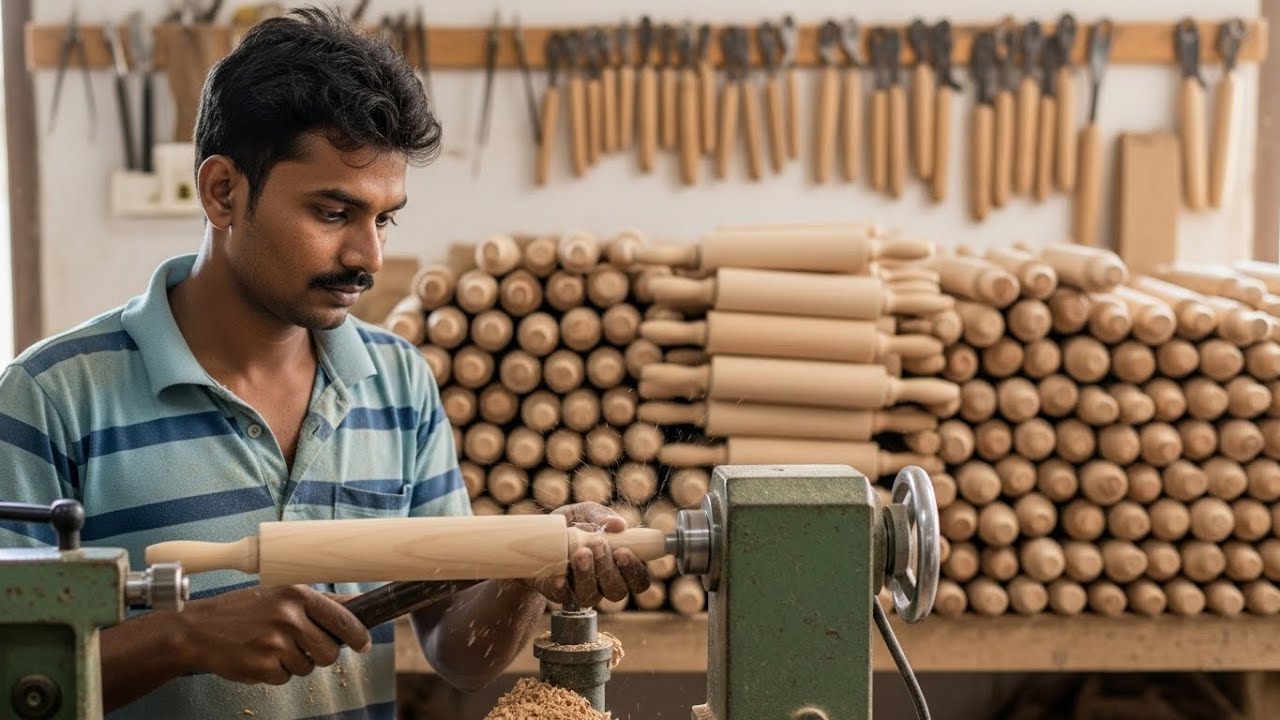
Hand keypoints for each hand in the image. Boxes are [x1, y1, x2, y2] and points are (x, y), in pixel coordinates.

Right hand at [177, 585, 371, 684]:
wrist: (200, 628)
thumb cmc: (245, 610)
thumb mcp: (282, 594)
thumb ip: (321, 602)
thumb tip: (359, 605)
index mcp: (298, 594)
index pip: (343, 619)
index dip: (358, 636)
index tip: (364, 644)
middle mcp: (289, 616)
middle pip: (329, 652)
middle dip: (321, 655)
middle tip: (303, 647)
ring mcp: (275, 642)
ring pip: (307, 668)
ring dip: (295, 663)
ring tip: (273, 647)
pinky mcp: (262, 665)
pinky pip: (285, 678)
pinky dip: (275, 673)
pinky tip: (260, 657)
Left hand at [531, 502, 651, 608]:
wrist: (538, 534)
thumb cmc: (573, 523)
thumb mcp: (587, 513)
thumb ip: (603, 517)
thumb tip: (620, 525)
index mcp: (620, 567)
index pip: (639, 581)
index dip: (635, 571)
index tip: (623, 551)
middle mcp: (605, 585)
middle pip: (617, 591)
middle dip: (608, 569)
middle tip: (597, 544)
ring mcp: (582, 592)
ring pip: (591, 596)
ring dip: (587, 575)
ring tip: (580, 552)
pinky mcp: (559, 594)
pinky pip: (562, 596)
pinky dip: (560, 586)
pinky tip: (558, 575)